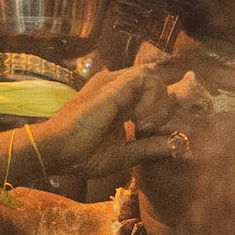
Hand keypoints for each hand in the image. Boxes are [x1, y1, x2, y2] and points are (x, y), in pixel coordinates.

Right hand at [36, 59, 176, 178]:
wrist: (58, 151)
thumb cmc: (82, 155)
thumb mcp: (123, 155)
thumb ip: (149, 148)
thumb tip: (177, 146)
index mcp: (119, 100)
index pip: (151, 91)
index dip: (162, 109)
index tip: (152, 133)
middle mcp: (117, 86)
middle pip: (156, 83)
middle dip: (163, 108)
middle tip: (148, 131)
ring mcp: (114, 82)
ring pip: (155, 78)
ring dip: (158, 105)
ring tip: (144, 126)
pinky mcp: (113, 85)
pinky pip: (147, 79)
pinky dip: (152, 101)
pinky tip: (140, 122)